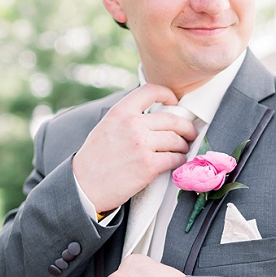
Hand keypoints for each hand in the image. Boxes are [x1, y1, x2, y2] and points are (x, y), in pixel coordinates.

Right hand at [73, 84, 197, 212]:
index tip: (175, 103)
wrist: (84, 186)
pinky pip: (176, 158)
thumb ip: (128, 118)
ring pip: (177, 140)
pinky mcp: (149, 165)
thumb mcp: (107, 127)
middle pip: (173, 119)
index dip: (167, 94)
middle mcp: (132, 125)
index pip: (150, 90)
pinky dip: (180, 160)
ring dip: (183, 146)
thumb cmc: (95, 158)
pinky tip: (177, 162)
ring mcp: (142, 145)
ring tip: (182, 150)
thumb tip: (156, 115)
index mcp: (120, 112)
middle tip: (191, 133)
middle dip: (186, 127)